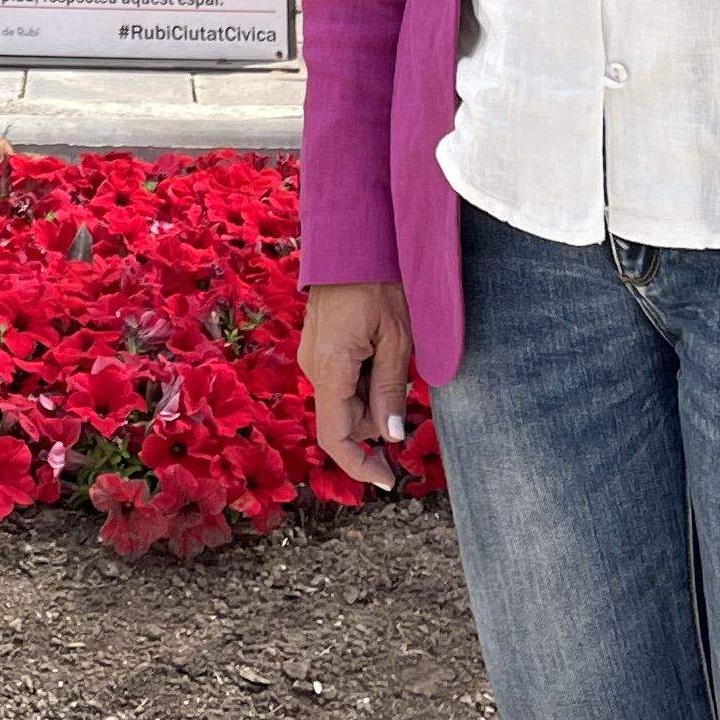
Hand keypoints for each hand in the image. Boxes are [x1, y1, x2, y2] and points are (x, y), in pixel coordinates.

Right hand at [300, 279, 416, 489]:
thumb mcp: (396, 339)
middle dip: (377, 418)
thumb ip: (390, 390)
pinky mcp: (318, 345)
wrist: (353, 239)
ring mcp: (312, 355)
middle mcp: (313, 366)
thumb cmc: (379, 283)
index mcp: (330, 369)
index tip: (388, 480)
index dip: (360, 465)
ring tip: (395, 355)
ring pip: (344, 399)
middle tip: (408, 385)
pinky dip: (363, 379)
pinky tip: (380, 349)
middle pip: (344, 418)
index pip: (335, 436)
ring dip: (372, 395)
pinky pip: (340, 378)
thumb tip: (389, 436)